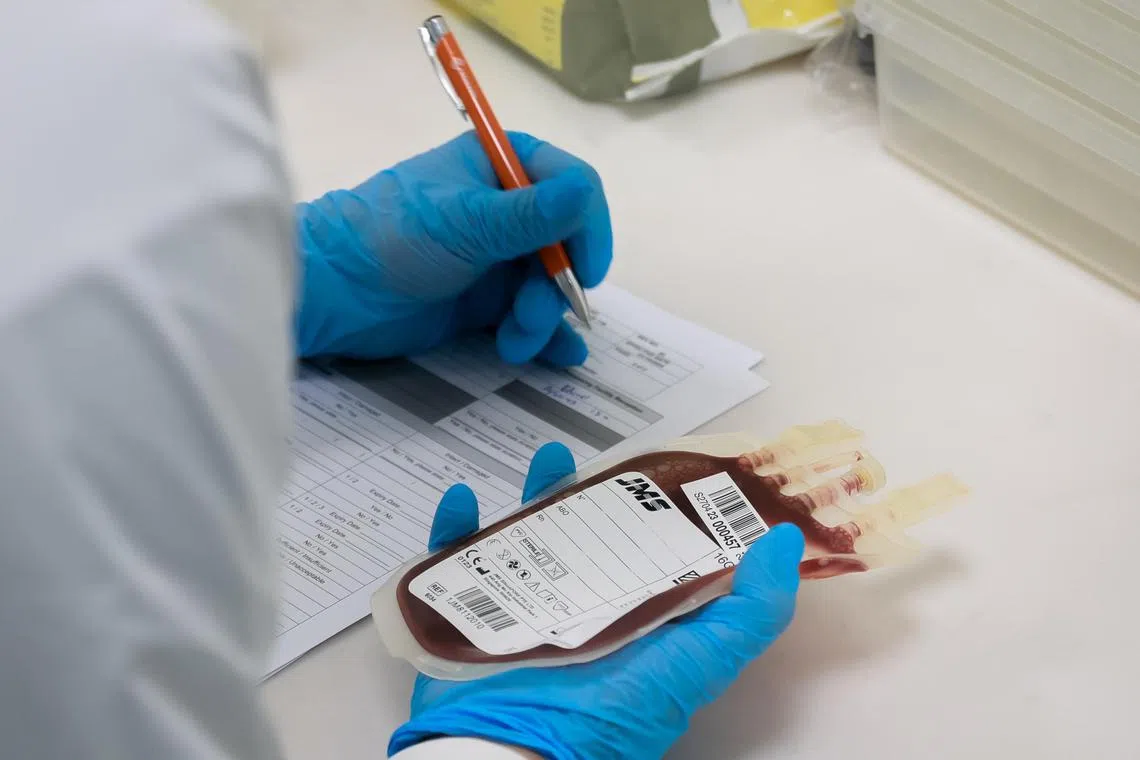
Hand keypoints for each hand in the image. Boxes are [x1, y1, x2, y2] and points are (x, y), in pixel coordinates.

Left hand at [294, 132, 611, 362]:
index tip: (584, 270)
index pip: (573, 186)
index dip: (586, 228)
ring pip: (550, 286)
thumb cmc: (391, 239)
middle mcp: (506, 208)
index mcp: (500, 165)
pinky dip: (545, 335)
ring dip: (542, 317)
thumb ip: (531, 214)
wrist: (334, 295)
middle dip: (557, 284)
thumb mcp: (466, 223)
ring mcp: (496, 256)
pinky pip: (530, 315)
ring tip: (515, 342)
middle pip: (566, 244)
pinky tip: (557, 355)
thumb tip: (587, 191)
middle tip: (532, 314)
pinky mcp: (483, 300)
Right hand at [395, 444, 804, 759]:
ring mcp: (522, 612)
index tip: (661, 463)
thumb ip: (749, 611)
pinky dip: (454, 529)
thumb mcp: (697, 662)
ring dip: (528, 497)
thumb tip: (785, 542)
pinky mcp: (469, 618)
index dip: (657, 505)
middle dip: (586, 493)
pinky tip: (460, 502)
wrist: (510, 754)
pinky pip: (455, 564)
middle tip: (592, 455)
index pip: (649, 547)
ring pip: (526, 538)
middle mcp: (581, 610)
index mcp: (635, 615)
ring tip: (540, 462)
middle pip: (583, 536)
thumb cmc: (607, 715)